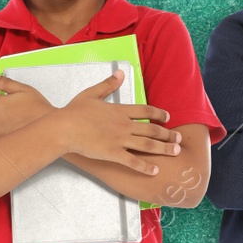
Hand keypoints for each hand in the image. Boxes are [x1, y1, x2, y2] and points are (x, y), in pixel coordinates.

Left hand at [0, 73, 54, 138]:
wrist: (47, 127)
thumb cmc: (38, 107)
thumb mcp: (24, 89)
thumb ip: (6, 83)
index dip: (2, 106)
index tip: (13, 108)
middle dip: (1, 117)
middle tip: (18, 116)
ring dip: (3, 127)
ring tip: (18, 125)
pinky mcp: (1, 143)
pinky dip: (5, 137)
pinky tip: (17, 133)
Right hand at [58, 71, 181, 174]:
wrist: (63, 127)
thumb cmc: (74, 111)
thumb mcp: (92, 93)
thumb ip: (109, 84)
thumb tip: (120, 72)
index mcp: (119, 110)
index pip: (146, 110)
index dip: (159, 113)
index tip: (168, 117)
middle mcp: (123, 124)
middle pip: (152, 129)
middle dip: (168, 134)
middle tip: (179, 138)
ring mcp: (119, 140)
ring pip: (147, 144)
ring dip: (164, 148)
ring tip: (176, 151)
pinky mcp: (112, 153)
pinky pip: (133, 161)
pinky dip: (145, 166)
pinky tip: (155, 170)